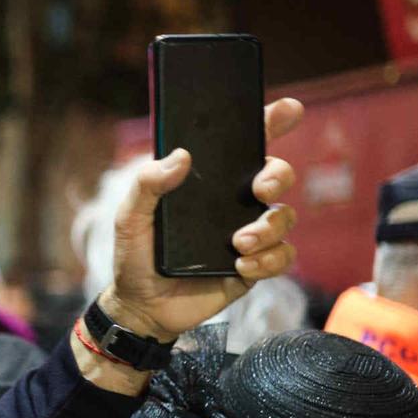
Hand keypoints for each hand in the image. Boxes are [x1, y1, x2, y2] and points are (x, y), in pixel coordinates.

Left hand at [98, 97, 303, 341]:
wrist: (141, 307)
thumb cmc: (135, 256)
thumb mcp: (130, 218)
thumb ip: (147, 185)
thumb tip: (182, 157)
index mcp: (208, 184)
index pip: (244, 146)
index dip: (271, 122)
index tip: (288, 110)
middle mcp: (234, 204)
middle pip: (276, 175)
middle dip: (277, 175)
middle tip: (259, 189)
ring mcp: (248, 234)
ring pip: (284, 217)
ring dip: (269, 226)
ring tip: (239, 243)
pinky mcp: (254, 267)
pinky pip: (282, 257)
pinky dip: (268, 260)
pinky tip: (241, 266)